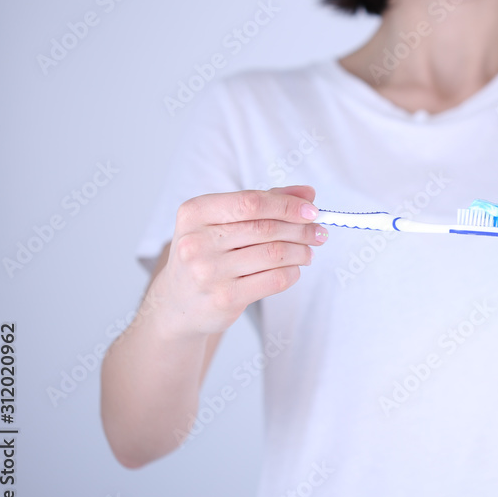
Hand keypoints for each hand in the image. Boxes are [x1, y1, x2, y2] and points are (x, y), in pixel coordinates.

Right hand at [153, 185, 327, 336]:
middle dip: (301, 229)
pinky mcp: (224, 298)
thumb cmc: (207, 254)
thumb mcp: (222, 221)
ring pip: (274, 254)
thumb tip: (308, 193)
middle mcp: (197, 241)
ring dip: (301, 251)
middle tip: (319, 232)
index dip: (287, 205)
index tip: (312, 210)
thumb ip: (265, 202)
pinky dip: (293, 272)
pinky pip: (274, 279)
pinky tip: (295, 268)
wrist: (178, 302)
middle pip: (265, 228)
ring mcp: (208, 272)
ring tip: (308, 251)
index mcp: (194, 213)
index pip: (251, 202)